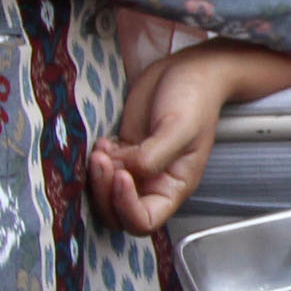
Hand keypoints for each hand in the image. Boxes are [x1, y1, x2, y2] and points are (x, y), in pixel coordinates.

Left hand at [88, 42, 276, 237]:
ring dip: (97, 178)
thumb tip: (126, 173)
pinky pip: (102, 171)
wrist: (188, 70)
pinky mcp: (124, 152)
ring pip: (105, 195)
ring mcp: (137, 169)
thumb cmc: (194, 97)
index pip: (144, 220)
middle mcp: (155, 184)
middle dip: (104, 192)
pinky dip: (96, 161)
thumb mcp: (179, 127)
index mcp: (174, 187)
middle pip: (119, 214)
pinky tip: (104, 141)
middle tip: (103, 159)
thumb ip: (154, 156)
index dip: (126, 206)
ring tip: (102, 149)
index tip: (121, 175)